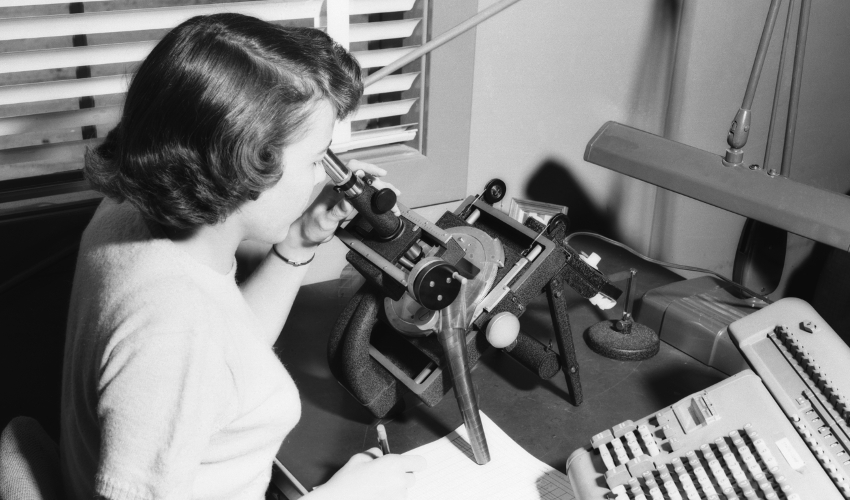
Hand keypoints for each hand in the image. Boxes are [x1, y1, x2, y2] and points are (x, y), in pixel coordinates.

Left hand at [282, 159, 399, 252]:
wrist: (305, 235)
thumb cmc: (311, 226)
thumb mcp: (325, 220)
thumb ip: (337, 211)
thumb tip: (349, 201)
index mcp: (333, 188)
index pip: (352, 169)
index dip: (367, 168)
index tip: (380, 173)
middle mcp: (339, 189)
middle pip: (364, 178)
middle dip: (380, 183)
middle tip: (391, 192)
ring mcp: (344, 195)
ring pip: (366, 187)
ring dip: (380, 190)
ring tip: (393, 197)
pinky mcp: (347, 203)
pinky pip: (364, 196)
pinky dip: (375, 199)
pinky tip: (383, 203)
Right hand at [307, 447, 426, 499]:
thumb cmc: (347, 481)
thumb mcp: (359, 458)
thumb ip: (374, 453)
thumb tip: (380, 454)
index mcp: (393, 464)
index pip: (420, 462)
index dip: (414, 462)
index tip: (407, 464)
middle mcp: (399, 481)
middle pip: (412, 478)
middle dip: (402, 476)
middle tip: (385, 476)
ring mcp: (398, 497)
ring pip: (403, 491)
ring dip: (395, 489)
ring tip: (376, 488)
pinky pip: (396, 499)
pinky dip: (390, 497)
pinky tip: (376, 495)